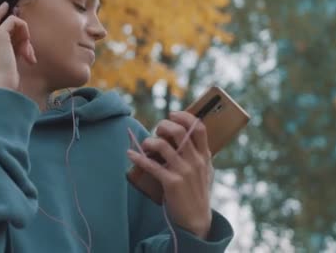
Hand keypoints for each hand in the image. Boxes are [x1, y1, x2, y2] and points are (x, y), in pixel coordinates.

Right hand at [0, 2, 36, 90]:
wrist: (0, 87)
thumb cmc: (4, 84)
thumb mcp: (5, 68)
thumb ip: (11, 55)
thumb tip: (24, 48)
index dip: (0, 27)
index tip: (7, 21)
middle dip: (0, 12)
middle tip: (7, 5)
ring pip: (9, 23)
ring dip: (24, 36)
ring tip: (28, 55)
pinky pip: (14, 21)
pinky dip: (25, 31)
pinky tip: (28, 48)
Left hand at [127, 111, 213, 238]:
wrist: (196, 221)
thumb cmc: (197, 192)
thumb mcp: (206, 171)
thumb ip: (199, 154)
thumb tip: (186, 134)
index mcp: (205, 156)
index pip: (199, 127)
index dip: (185, 116)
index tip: (172, 114)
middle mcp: (196, 161)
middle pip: (178, 131)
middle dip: (163, 126)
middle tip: (157, 130)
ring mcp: (184, 172)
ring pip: (162, 145)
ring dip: (149, 141)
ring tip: (145, 145)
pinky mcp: (171, 183)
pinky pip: (151, 165)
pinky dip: (138, 157)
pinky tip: (130, 154)